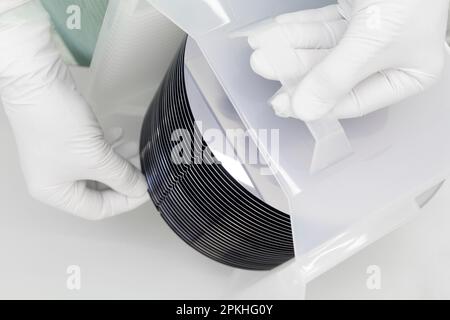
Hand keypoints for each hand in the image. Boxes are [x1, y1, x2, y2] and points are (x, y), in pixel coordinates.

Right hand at [0, 3, 148, 219]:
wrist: (37, 81)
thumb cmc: (58, 123)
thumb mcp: (96, 157)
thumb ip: (122, 176)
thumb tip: (140, 188)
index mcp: (55, 192)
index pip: (97, 209)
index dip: (125, 201)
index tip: (147, 189)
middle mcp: (53, 179)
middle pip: (98, 190)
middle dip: (123, 179)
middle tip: (144, 170)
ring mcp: (58, 159)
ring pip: (97, 169)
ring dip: (119, 161)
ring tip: (137, 151)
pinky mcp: (65, 140)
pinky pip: (92, 151)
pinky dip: (109, 147)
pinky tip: (121, 136)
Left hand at [248, 0, 449, 120]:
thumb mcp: (373, 41)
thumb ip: (337, 76)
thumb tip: (306, 110)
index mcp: (407, 74)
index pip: (353, 101)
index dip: (318, 103)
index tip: (285, 104)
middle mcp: (387, 56)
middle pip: (331, 72)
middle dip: (295, 69)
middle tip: (264, 66)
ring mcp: (368, 32)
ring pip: (322, 47)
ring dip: (289, 47)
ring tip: (261, 48)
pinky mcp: (354, 10)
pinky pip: (320, 24)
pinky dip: (298, 28)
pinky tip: (274, 34)